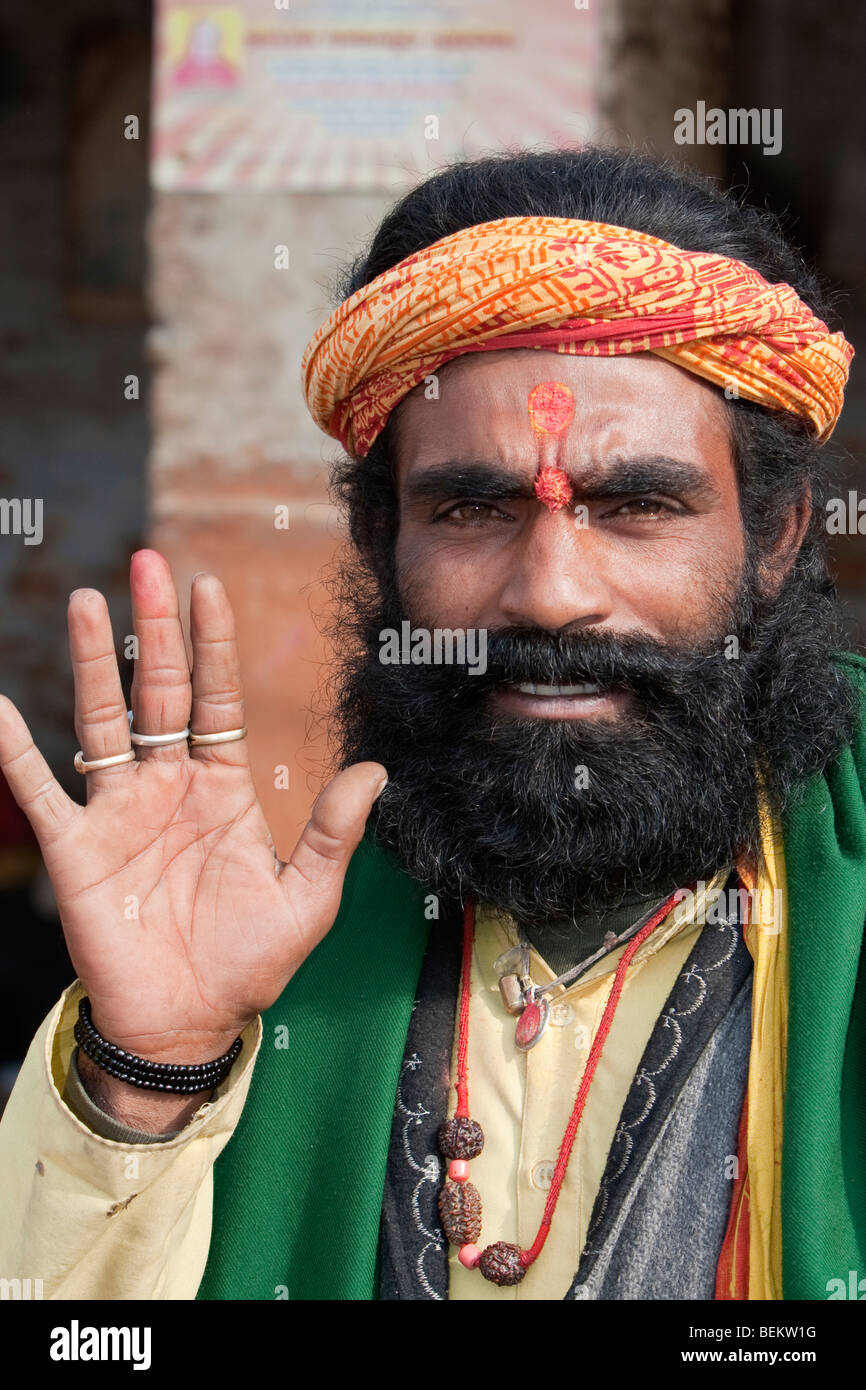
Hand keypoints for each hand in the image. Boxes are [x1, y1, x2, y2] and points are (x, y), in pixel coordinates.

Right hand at [0, 550, 386, 1072]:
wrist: (190, 1022)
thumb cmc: (252, 961)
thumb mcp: (308, 897)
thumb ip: (333, 832)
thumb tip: (376, 769)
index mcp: (223, 789)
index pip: (216, 699)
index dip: (212, 644)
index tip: (207, 585)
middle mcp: (169, 786)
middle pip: (159, 691)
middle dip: (155, 628)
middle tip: (147, 561)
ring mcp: (120, 812)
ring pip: (102, 722)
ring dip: (92, 664)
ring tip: (86, 601)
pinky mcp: (78, 849)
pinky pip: (41, 792)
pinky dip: (16, 753)